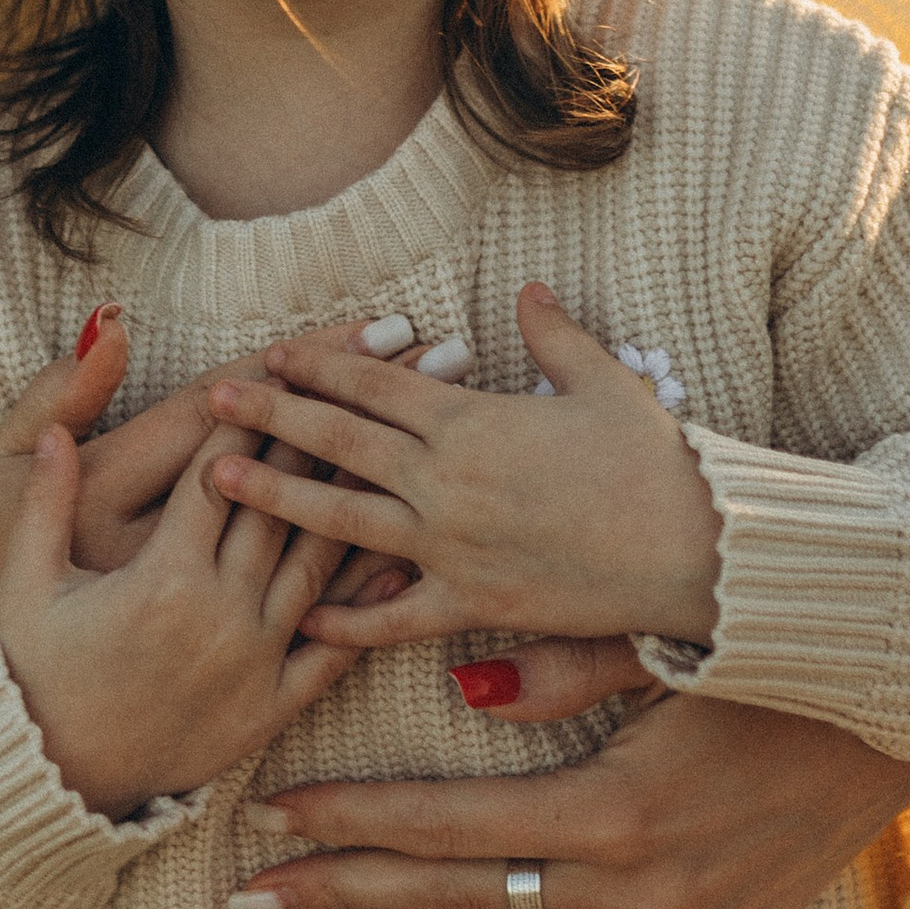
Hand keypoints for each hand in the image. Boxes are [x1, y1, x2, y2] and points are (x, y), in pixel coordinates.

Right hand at [0, 307, 410, 689]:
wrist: (49, 782)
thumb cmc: (28, 674)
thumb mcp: (24, 582)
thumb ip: (44, 500)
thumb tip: (57, 432)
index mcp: (158, 574)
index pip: (218, 466)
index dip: (254, 404)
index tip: (290, 352)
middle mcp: (217, 612)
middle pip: (283, 500)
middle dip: (323, 429)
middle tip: (370, 372)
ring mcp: (252, 660)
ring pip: (320, 561)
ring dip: (358, 495)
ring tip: (395, 442)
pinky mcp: (270, 706)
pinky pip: (335, 645)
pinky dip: (370, 601)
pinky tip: (404, 555)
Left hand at [203, 284, 722, 646]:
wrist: (697, 549)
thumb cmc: (660, 463)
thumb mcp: (608, 382)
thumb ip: (556, 336)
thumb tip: (531, 290)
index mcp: (474, 420)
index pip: (377, 385)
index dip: (321, 365)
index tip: (274, 352)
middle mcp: (448, 480)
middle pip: (340, 442)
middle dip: (271, 415)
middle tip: (212, 396)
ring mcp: (453, 545)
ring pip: (344, 519)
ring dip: (277, 496)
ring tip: (218, 477)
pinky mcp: (473, 603)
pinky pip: (395, 615)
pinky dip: (347, 618)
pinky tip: (302, 616)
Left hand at [233, 677, 909, 908]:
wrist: (906, 719)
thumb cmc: (780, 660)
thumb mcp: (671, 645)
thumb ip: (564, 666)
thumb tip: (461, 693)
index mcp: (611, 806)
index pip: (444, 822)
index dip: (350, 817)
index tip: (268, 814)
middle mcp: (630, 891)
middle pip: (452, 901)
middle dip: (338, 900)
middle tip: (240, 903)